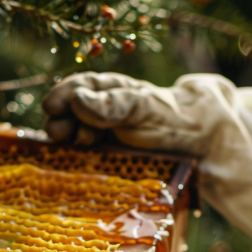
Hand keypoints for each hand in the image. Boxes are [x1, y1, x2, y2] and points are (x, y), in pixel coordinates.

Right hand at [42, 72, 236, 154]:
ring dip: (67, 140)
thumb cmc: (175, 119)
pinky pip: (84, 156)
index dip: (63, 95)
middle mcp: (105, 112)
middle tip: (58, 133)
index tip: (51, 107)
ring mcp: (105, 136)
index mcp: (114, 91)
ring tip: (70, 144)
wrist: (200, 145)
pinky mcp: (108, 158)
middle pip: (72, 113)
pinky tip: (70, 163)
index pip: (80, 88)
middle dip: (61, 120)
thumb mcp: (146, 108)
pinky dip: (73, 158)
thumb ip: (115, 104)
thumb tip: (77, 100)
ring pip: (75, 135)